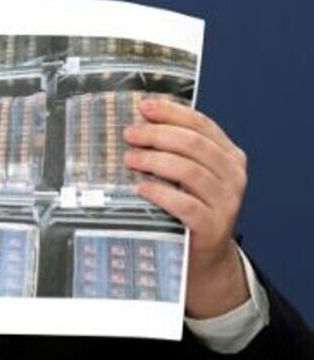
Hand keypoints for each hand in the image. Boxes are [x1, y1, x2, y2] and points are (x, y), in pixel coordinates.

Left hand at [123, 98, 249, 317]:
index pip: (201, 124)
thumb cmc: (190, 207)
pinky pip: (185, 204)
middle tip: (130, 134)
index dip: (171, 112)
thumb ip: (173, 148)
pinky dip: (160, 192)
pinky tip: (141, 187)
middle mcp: (233, 176)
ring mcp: (227, 202)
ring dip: (155, 160)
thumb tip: (139, 121)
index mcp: (229, 155)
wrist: (203, 254)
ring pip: (190, 171)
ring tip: (130, 158)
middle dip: (157, 134)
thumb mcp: (187, 173)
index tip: (143, 107)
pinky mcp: (213, 227)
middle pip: (193, 144)